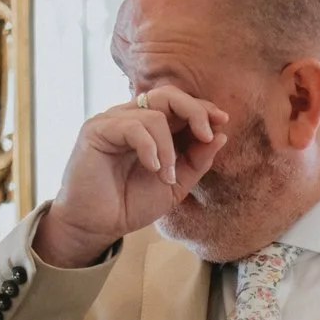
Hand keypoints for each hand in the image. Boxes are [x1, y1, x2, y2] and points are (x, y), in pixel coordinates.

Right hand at [36, 88, 231, 268]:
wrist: (99, 224)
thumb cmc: (133, 202)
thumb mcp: (177, 183)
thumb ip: (198, 161)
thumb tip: (221, 135)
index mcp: (152, 127)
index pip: (180, 103)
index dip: (203, 108)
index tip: (223, 122)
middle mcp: (132, 117)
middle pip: (168, 95)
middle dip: (195, 110)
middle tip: (206, 135)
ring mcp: (112, 122)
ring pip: (154, 113)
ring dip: (169, 147)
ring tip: (166, 176)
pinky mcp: (96, 130)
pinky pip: (132, 126)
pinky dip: (150, 147)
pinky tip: (153, 168)